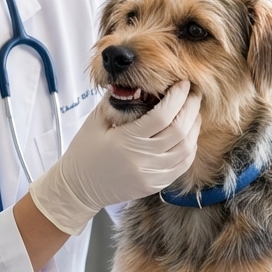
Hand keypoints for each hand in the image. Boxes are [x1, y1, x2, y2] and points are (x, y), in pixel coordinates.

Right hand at [29, 82, 200, 234]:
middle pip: (179, 130)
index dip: (178, 97)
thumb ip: (116, 101)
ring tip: (192, 111)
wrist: (78, 188)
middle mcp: (143, 160)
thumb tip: (135, 82)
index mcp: (127, 141)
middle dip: (191, 107)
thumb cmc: (84, 152)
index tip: (183, 84)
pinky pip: (182, 165)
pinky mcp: (155, 185)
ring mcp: (151, 175)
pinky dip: (190, 146)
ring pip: (186, 148)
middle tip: (193, 93)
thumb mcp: (95, 121)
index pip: (163, 115)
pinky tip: (187, 134)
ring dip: (194, 126)